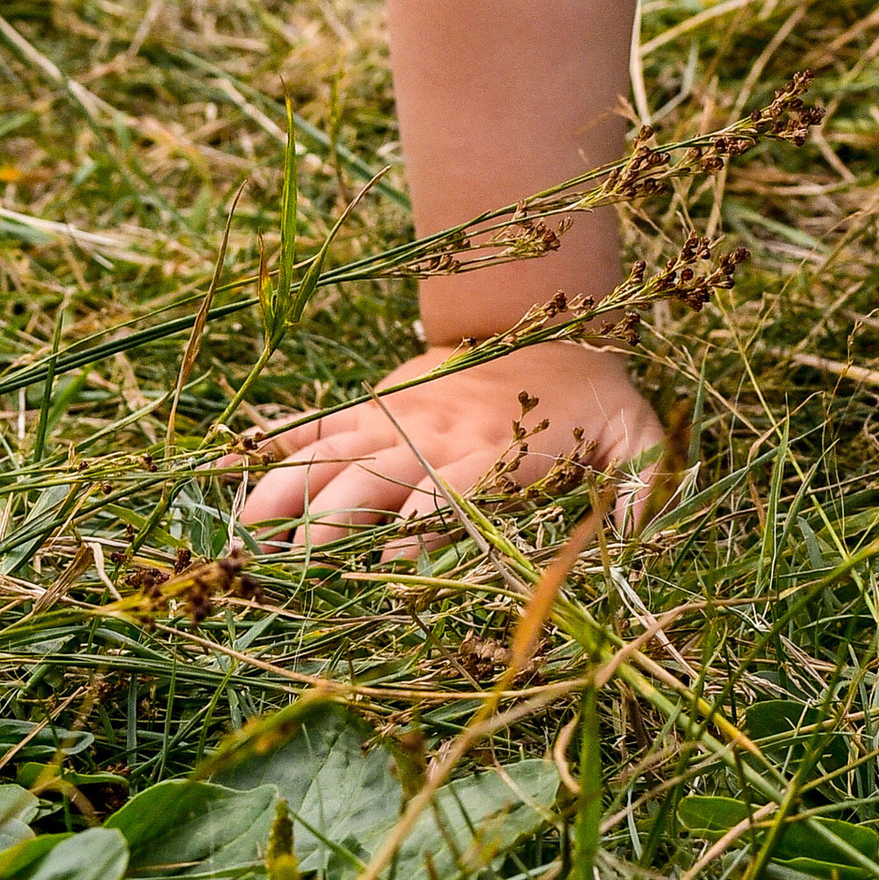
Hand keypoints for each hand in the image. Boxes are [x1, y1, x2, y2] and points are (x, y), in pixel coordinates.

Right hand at [236, 340, 662, 554]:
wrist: (559, 313)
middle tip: (293, 566)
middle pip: (378, 476)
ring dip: (292, 488)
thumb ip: (648, 489)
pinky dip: (278, 441)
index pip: (453, 487)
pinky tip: (231, 465)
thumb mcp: (638, 439)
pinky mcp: (384, 400)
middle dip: (336, 519)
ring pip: (338, 451)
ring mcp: (405, 414)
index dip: (425, 519)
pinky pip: (325, 421)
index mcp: (500, 449)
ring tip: (247, 531)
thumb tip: (646, 538)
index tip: (392, 556)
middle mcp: (442, 432)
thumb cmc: (599, 401)